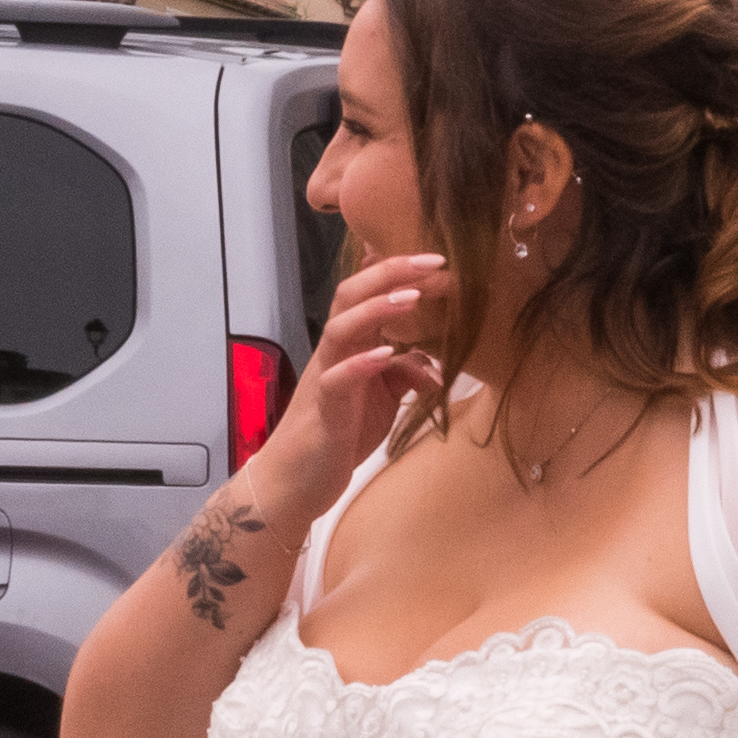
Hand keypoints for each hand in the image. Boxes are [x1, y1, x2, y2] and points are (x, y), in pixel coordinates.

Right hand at [263, 251, 453, 502]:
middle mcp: (336, 353)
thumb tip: (435, 362)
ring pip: (342, 328)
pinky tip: (385, 355)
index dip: (399, 272)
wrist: (299, 478)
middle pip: (352, 296)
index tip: (439, 259)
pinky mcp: (326, 411)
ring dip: (376, 310)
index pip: (369, 294)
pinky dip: (361, 365)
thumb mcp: (383, 398)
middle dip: (390, 273)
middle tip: (433, 261)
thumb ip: (405, 372)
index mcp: (351, 345)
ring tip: (412, 298)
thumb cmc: (340, 432)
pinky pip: (338, 380)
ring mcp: (327, 377)